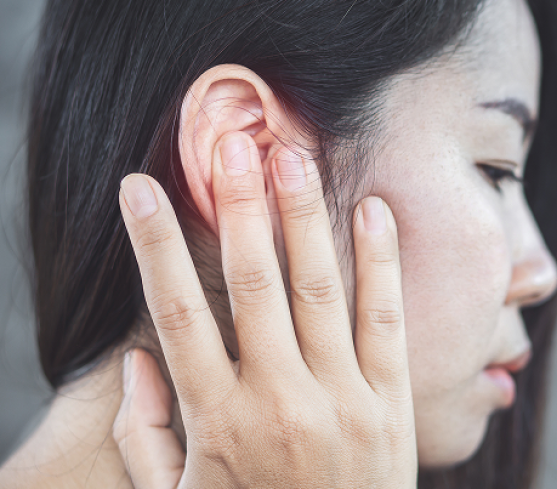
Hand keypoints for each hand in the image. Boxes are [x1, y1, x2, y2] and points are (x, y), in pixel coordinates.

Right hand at [112, 132, 416, 487]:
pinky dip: (383, 262)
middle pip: (252, 283)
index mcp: (219, 422)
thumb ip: (145, 437)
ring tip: (292, 156)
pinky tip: (374, 210)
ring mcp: (344, 400)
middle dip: (238, 207)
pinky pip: (388, 320)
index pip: (175, 311)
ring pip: (321, 288)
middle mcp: (280, 401)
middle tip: (231, 145)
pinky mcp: (393, 404)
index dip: (153, 244)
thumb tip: (137, 363)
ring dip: (304, 217)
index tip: (142, 188)